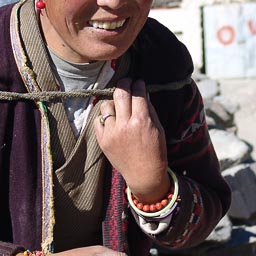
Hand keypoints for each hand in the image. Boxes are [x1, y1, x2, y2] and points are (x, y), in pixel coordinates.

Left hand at [94, 78, 168, 202]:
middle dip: (124, 84)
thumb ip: (149, 109)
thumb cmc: (155, 151)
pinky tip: (112, 120)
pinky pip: (98, 120)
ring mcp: (111, 133)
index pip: (137, 94)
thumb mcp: (158, 128)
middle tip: (127, 82)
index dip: (138, 85)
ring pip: (106, 105)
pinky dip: (105, 118)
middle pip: (120, 94)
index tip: (138, 82)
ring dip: (113, 102)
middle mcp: (124, 125)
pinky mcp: (102, 140)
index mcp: (141, 121)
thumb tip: (142, 92)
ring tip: (119, 106)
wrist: (144, 174)